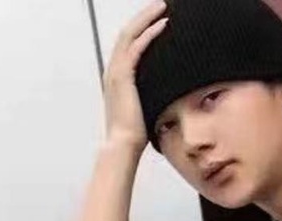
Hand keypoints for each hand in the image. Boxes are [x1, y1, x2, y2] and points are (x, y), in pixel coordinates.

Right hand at [103, 1, 168, 150]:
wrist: (123, 145)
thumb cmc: (134, 133)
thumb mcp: (144, 107)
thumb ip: (151, 94)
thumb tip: (169, 92)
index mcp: (116, 77)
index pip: (127, 43)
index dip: (141, 27)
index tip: (157, 18)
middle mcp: (113, 70)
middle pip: (127, 32)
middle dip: (144, 15)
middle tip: (161, 4)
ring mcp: (115, 72)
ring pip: (130, 34)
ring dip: (147, 18)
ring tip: (163, 7)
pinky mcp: (122, 77)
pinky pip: (136, 48)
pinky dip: (149, 34)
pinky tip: (163, 25)